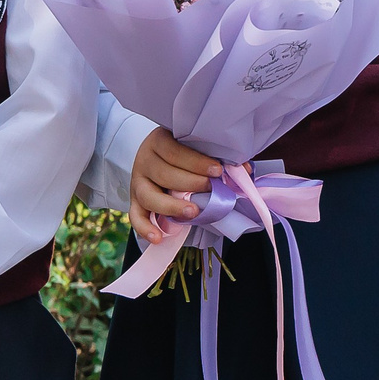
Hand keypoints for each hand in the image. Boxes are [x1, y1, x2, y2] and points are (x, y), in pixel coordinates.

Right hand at [129, 127, 221, 246]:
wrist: (155, 158)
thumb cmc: (182, 153)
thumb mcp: (195, 148)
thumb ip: (216, 156)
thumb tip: (244, 169)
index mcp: (159, 141)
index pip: (175, 151)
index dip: (196, 162)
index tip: (217, 171)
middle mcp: (145, 161)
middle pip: (164, 173)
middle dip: (190, 183)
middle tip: (211, 189)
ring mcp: (138, 183)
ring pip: (150, 196)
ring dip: (172, 206)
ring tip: (193, 212)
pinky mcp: (135, 201)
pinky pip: (136, 216)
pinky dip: (145, 228)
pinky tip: (158, 238)